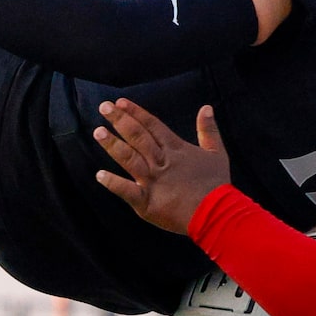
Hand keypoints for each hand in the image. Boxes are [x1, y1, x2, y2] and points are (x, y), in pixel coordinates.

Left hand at [93, 99, 232, 234]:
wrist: (216, 213)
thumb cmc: (217, 185)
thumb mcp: (217, 153)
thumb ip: (208, 130)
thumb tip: (206, 108)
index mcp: (175, 149)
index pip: (152, 126)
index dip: (136, 113)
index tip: (120, 102)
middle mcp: (161, 162)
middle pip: (137, 137)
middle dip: (120, 121)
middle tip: (103, 107)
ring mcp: (152, 181)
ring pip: (129, 159)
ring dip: (113, 144)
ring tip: (98, 132)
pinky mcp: (147, 202)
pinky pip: (127, 191)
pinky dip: (113, 183)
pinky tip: (99, 175)